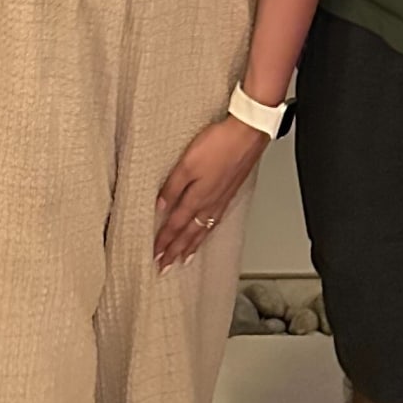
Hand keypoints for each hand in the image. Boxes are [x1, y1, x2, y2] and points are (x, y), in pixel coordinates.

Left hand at [153, 115, 267, 272]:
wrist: (248, 135)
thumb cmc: (219, 145)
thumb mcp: (187, 163)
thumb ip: (173, 186)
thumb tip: (160, 207)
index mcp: (197, 198)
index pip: (175, 225)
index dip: (164, 242)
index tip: (155, 257)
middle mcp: (209, 203)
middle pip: (189, 233)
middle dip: (175, 251)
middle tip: (165, 268)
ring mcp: (221, 199)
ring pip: (203, 230)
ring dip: (192, 246)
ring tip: (185, 258)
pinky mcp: (230, 192)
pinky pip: (214, 221)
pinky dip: (207, 232)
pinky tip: (206, 230)